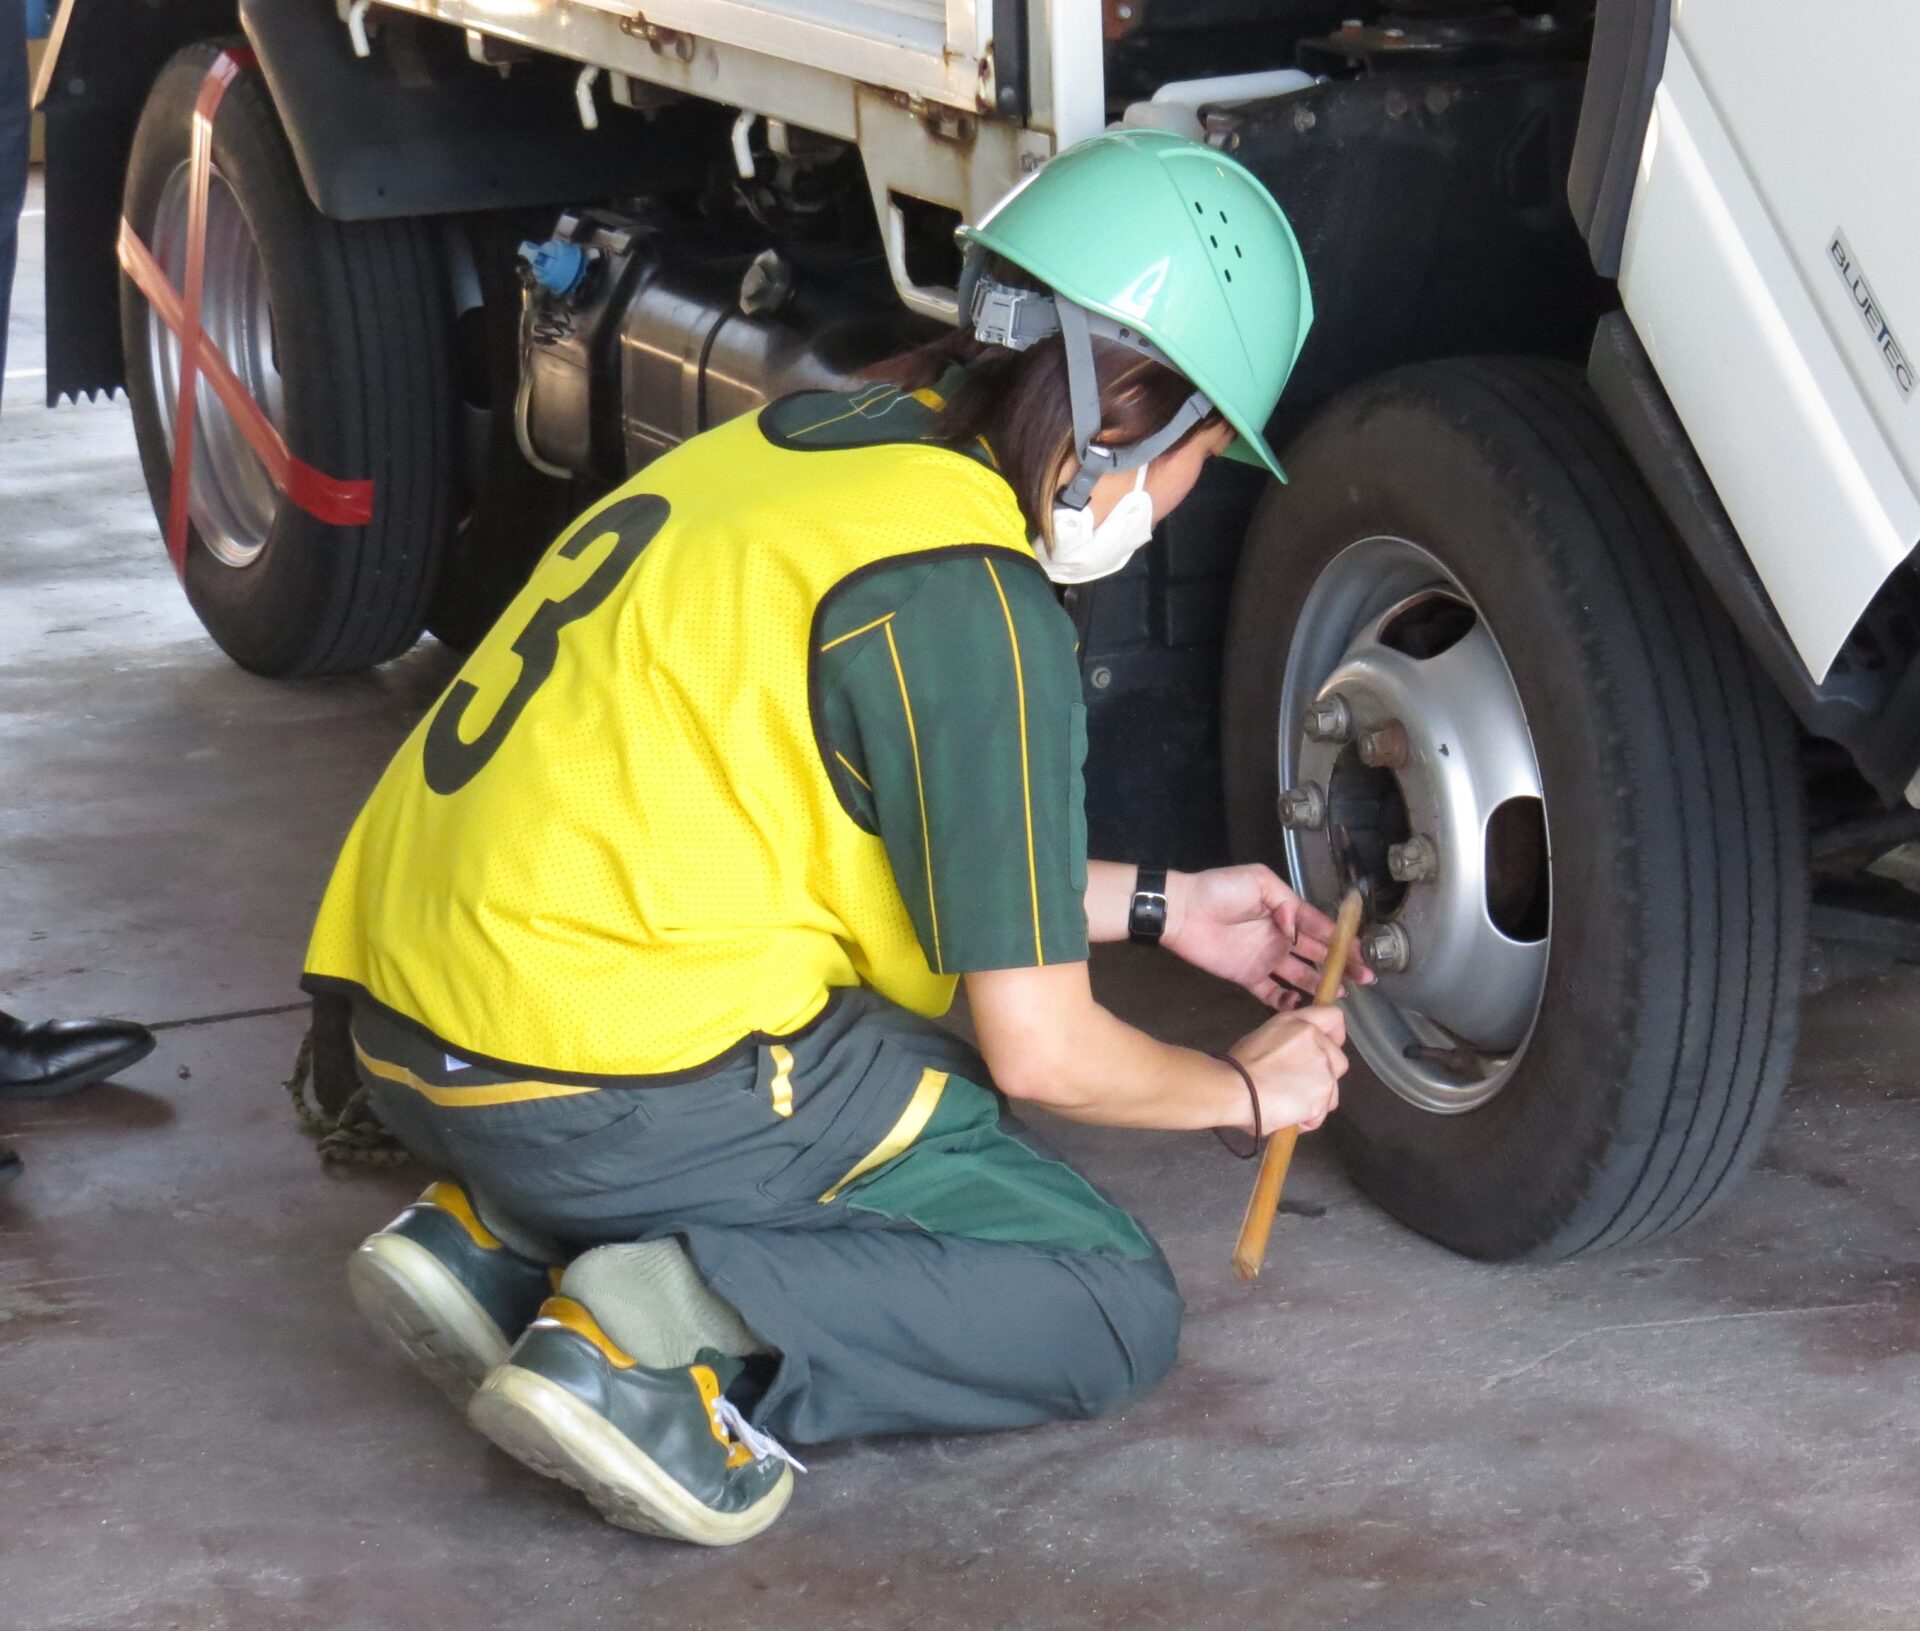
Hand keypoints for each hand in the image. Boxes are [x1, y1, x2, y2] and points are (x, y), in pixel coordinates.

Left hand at [1162, 864, 1373, 1008]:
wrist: (1181, 910)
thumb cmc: (1218, 890)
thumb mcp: (1259, 881)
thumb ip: (1285, 902)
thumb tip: (1299, 927)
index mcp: (1285, 913)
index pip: (1320, 928)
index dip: (1341, 940)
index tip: (1362, 952)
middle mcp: (1280, 937)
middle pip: (1316, 954)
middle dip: (1340, 965)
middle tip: (1364, 977)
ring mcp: (1265, 958)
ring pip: (1300, 975)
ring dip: (1320, 983)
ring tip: (1342, 993)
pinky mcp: (1248, 976)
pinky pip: (1272, 993)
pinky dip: (1286, 1001)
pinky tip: (1302, 1005)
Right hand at [1227, 1006, 1348, 1132]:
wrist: (1234, 1088)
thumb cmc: (1238, 1066)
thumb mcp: (1266, 1036)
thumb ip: (1290, 1040)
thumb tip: (1296, 1055)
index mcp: (1300, 1025)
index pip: (1333, 1017)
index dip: (1335, 1034)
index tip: (1329, 1046)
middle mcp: (1317, 1044)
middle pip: (1339, 1060)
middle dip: (1325, 1075)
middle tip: (1298, 1084)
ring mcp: (1323, 1072)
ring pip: (1331, 1091)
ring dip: (1315, 1099)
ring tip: (1287, 1104)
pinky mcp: (1322, 1098)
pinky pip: (1320, 1113)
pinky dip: (1306, 1119)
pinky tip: (1286, 1116)